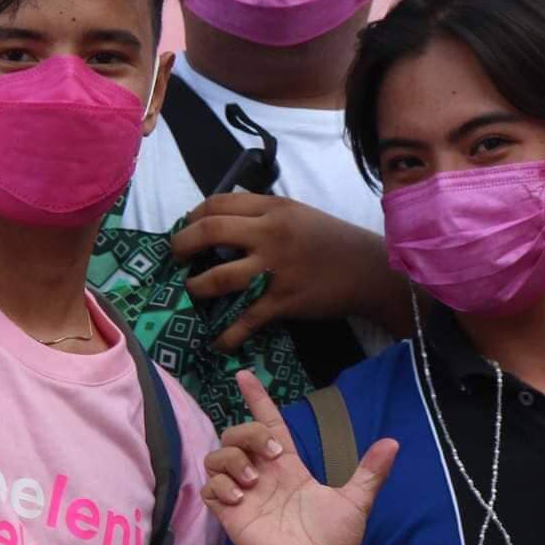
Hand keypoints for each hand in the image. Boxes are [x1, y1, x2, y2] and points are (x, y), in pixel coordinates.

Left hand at [173, 194, 397, 352]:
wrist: (368, 270)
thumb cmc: (332, 240)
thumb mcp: (298, 213)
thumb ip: (264, 214)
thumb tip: (224, 221)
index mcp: (274, 208)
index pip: (219, 203)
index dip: (193, 216)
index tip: (186, 228)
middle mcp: (271, 234)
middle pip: (210, 232)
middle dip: (182, 245)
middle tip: (176, 258)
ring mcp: (275, 269)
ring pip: (219, 278)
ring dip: (195, 287)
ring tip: (190, 291)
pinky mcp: (283, 301)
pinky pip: (244, 321)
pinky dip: (226, 335)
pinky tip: (216, 341)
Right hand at [200, 372, 397, 544]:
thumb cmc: (333, 544)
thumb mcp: (355, 502)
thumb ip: (370, 473)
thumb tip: (393, 442)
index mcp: (289, 468)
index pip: (268, 423)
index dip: (257, 398)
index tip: (244, 374)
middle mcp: (263, 476)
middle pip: (238, 433)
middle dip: (248, 432)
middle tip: (271, 456)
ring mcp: (245, 495)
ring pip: (218, 456)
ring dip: (232, 457)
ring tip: (252, 480)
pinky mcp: (230, 515)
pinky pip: (210, 487)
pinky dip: (220, 484)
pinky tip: (240, 497)